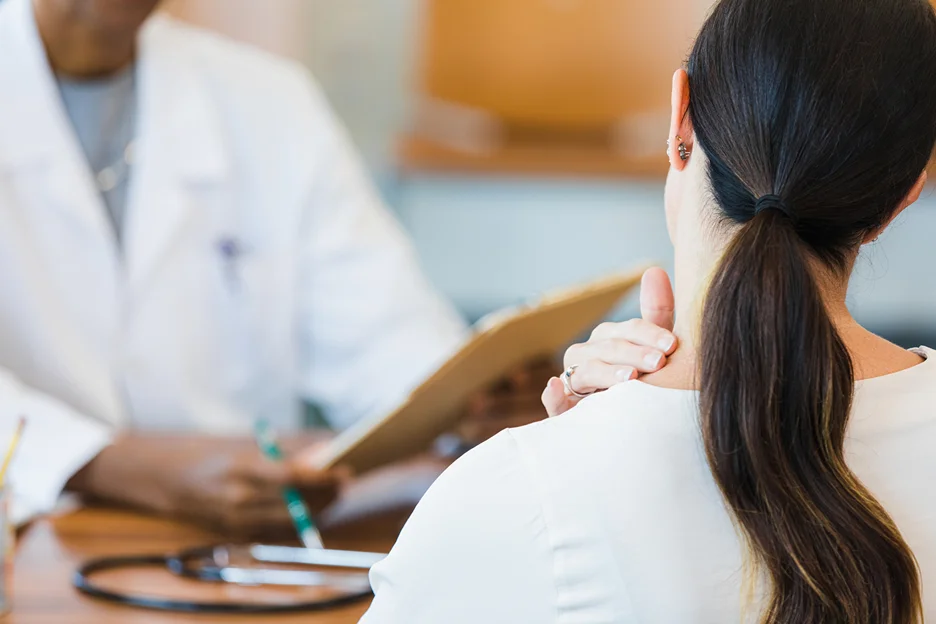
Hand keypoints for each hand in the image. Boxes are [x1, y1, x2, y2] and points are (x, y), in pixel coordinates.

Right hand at [67, 434, 345, 537]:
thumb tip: (321, 453)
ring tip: (334, 494)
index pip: (292, 478)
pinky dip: (297, 518)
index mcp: (241, 469)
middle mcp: (239, 498)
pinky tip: (311, 507)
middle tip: (345, 480)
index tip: (343, 472)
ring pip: (290, 520)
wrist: (168, 481)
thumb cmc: (211, 457)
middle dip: (326, 493)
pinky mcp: (236, 531)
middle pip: (296, 502)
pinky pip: (276, 528)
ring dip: (317, 507)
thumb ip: (283, 454)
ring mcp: (237, 519)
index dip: (322, 477)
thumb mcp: (245, 447)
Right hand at [542, 267, 676, 416]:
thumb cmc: (647, 382)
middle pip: (607, 349)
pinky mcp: (565, 410)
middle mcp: (587, 356)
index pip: (626, 330)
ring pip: (585, 370)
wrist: (636, 426)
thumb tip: (654, 269)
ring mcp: (573, 382)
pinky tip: (556, 386)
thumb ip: (657, 313)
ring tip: (629, 378)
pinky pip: (554, 401)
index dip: (648, 334)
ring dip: (605, 372)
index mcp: (607, 339)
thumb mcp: (655, 349)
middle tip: (657, 363)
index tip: (672, 345)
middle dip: (633, 354)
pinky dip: (552, 394)